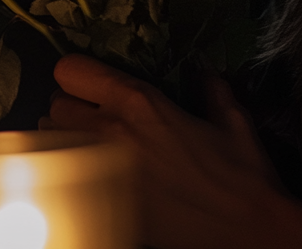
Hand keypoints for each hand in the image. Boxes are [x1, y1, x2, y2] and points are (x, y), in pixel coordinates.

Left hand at [44, 55, 281, 248]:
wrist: (249, 232)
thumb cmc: (242, 175)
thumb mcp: (232, 119)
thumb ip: (212, 90)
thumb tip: (206, 77)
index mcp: (138, 102)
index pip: (70, 71)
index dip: (77, 73)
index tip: (90, 81)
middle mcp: (112, 132)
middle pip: (54, 106)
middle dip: (70, 108)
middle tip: (92, 116)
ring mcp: (103, 172)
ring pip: (53, 144)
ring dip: (66, 140)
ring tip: (90, 146)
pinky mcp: (105, 207)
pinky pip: (68, 183)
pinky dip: (76, 176)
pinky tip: (99, 179)